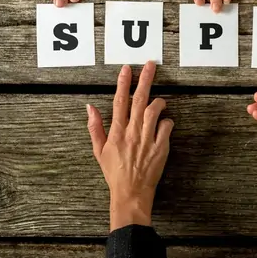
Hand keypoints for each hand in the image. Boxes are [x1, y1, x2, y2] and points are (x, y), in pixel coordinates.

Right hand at [86, 62, 173, 230]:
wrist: (131, 193)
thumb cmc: (114, 173)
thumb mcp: (99, 151)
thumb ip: (95, 127)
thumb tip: (89, 107)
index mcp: (116, 132)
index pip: (119, 101)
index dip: (123, 83)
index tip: (127, 68)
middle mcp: (132, 133)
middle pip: (139, 100)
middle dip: (145, 80)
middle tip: (150, 65)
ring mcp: (147, 139)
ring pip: (154, 111)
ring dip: (158, 101)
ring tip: (160, 100)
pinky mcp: (161, 147)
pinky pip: (167, 127)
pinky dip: (167, 121)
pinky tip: (164, 122)